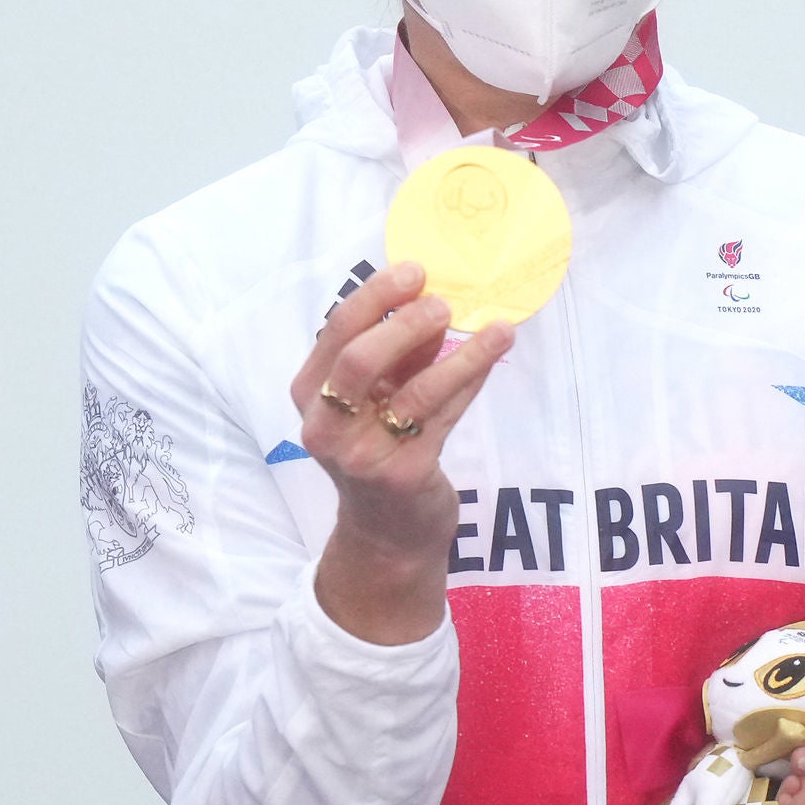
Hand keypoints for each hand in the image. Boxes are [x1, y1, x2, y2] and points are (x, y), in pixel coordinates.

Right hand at [293, 261, 513, 645]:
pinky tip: (491, 356)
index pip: (336, 333)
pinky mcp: (404, 476)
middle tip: (443, 301)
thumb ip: (394, 355)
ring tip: (494, 329)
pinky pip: (444, 417)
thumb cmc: (379, 447)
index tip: (414, 271)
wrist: (388, 534)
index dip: (376, 296)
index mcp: (309, 395)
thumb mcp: (372, 398)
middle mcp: (326, 427)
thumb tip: (432, 299)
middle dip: (404, 323)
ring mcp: (363, 455)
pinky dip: (470, 381)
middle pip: (358, 360)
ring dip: (459, 354)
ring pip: (413, 392)